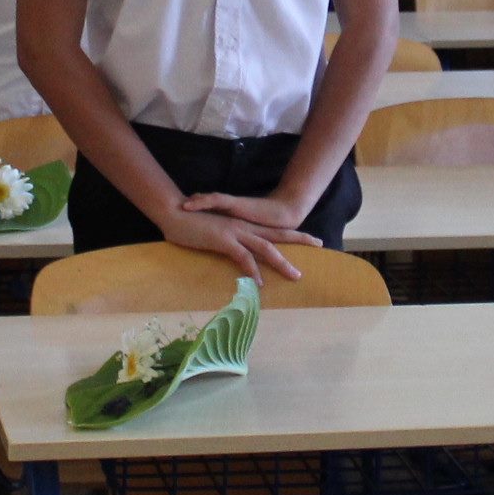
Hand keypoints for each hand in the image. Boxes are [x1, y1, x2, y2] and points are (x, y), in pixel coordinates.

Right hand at [162, 195, 314, 280]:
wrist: (174, 211)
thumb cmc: (190, 224)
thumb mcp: (213, 234)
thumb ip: (225, 242)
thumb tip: (232, 254)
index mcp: (243, 225)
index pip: (273, 231)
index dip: (293, 236)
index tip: (311, 240)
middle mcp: (243, 227)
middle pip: (277, 237)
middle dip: (299, 243)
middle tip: (319, 245)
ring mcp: (235, 232)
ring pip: (266, 249)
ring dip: (282, 263)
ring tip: (296, 276)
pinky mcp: (223, 240)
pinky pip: (243, 257)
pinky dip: (252, 270)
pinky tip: (259, 283)